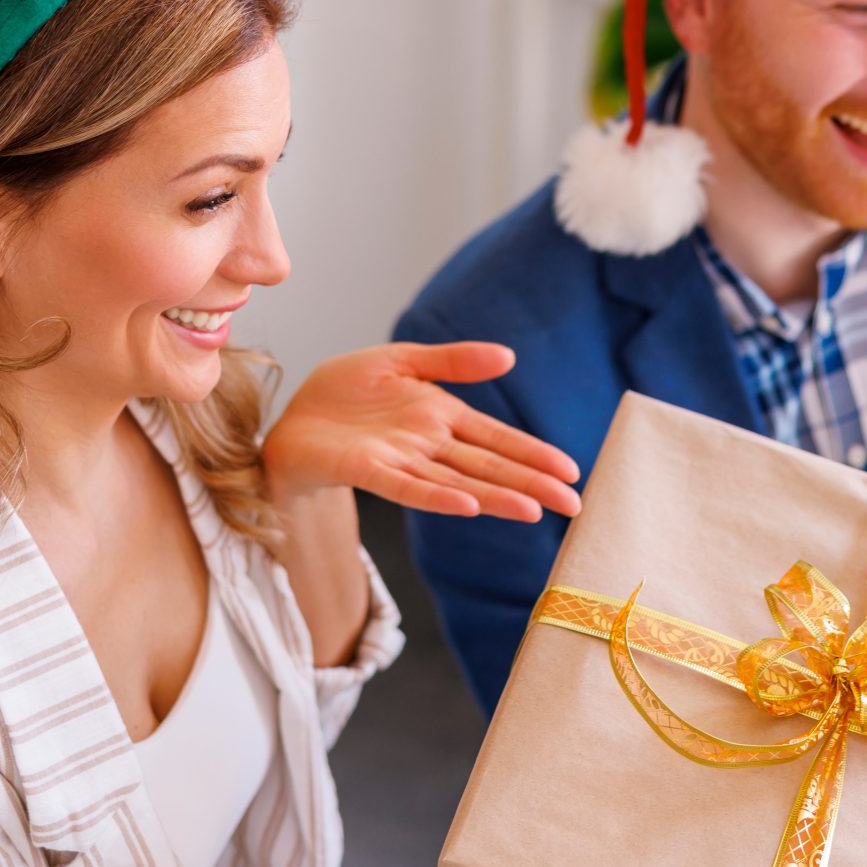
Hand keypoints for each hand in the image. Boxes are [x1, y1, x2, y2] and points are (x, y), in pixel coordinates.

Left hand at [262, 342, 581, 520]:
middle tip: (574, 505)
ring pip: (459, 482)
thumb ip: (454, 360)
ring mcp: (402, 461)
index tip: (571, 471)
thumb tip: (509, 357)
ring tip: (534, 510)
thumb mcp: (403, 361)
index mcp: (442, 417)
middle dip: (531, 485)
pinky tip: (467, 506)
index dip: (533, 454)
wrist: (292, 417)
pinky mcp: (368, 470)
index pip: (498, 438)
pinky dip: (438, 497)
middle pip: (489, 467)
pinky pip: (409, 487)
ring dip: (496, 496)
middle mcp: (429, 445)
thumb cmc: (345, 392)